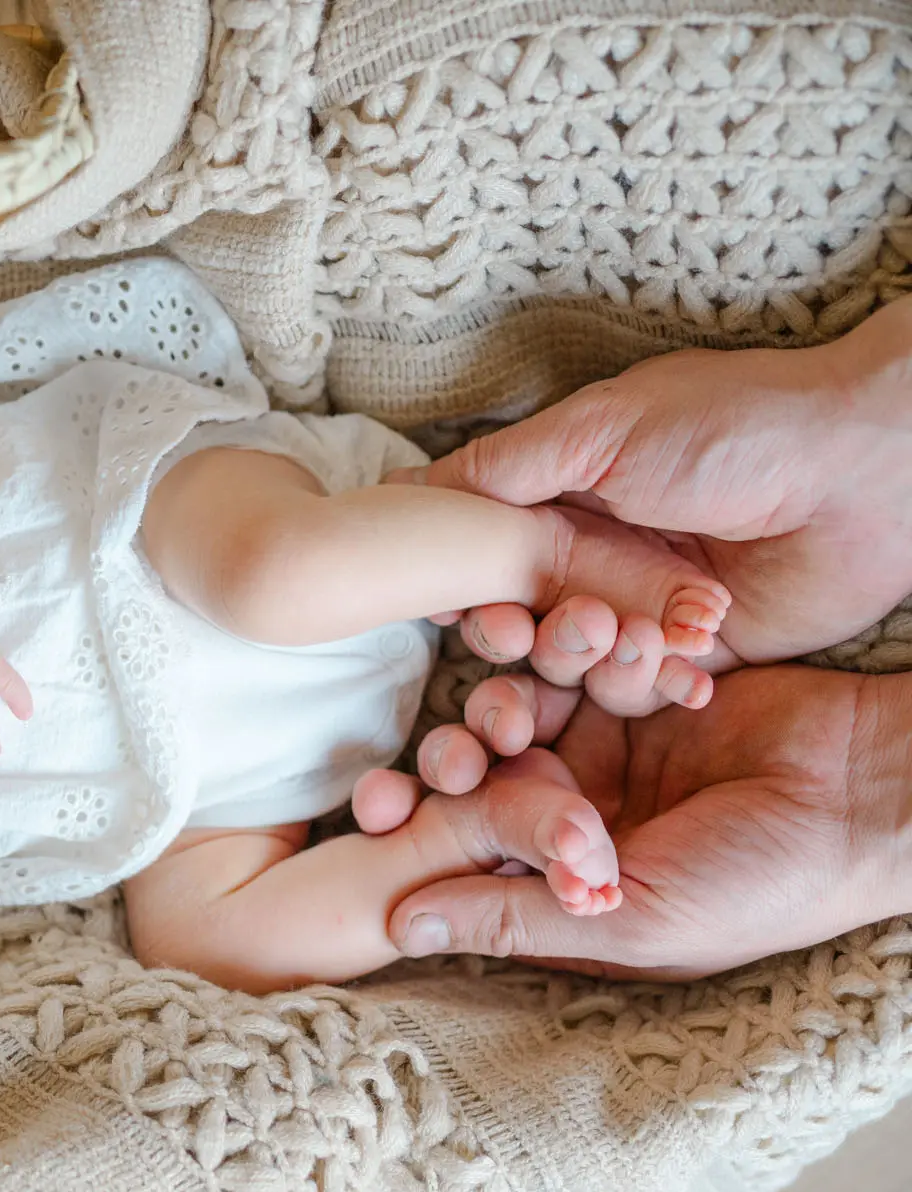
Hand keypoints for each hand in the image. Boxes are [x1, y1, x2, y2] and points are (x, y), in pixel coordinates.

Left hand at [364, 665, 911, 977]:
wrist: (872, 797)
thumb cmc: (763, 885)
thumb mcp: (630, 916)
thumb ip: (513, 915)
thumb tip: (397, 926)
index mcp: (550, 879)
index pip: (455, 846)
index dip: (411, 819)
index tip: (380, 799)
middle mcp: (562, 811)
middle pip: (476, 766)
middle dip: (466, 743)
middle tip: (482, 727)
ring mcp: (600, 745)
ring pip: (523, 702)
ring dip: (529, 681)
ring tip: (548, 674)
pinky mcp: (639, 687)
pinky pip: (586, 659)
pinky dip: (592, 648)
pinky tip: (615, 639)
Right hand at [417, 298, 911, 673]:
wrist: (869, 472)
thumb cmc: (737, 427)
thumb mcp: (599, 429)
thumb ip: (501, 467)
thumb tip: (402, 490)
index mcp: (561, 493)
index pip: (479, 552)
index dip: (457, 583)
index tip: (448, 602)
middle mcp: (592, 554)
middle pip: (513, 615)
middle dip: (506, 631)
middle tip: (514, 631)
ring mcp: (638, 606)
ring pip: (568, 660)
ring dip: (576, 655)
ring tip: (616, 636)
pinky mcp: (690, 654)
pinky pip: (639, 687)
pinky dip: (644, 681)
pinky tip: (670, 664)